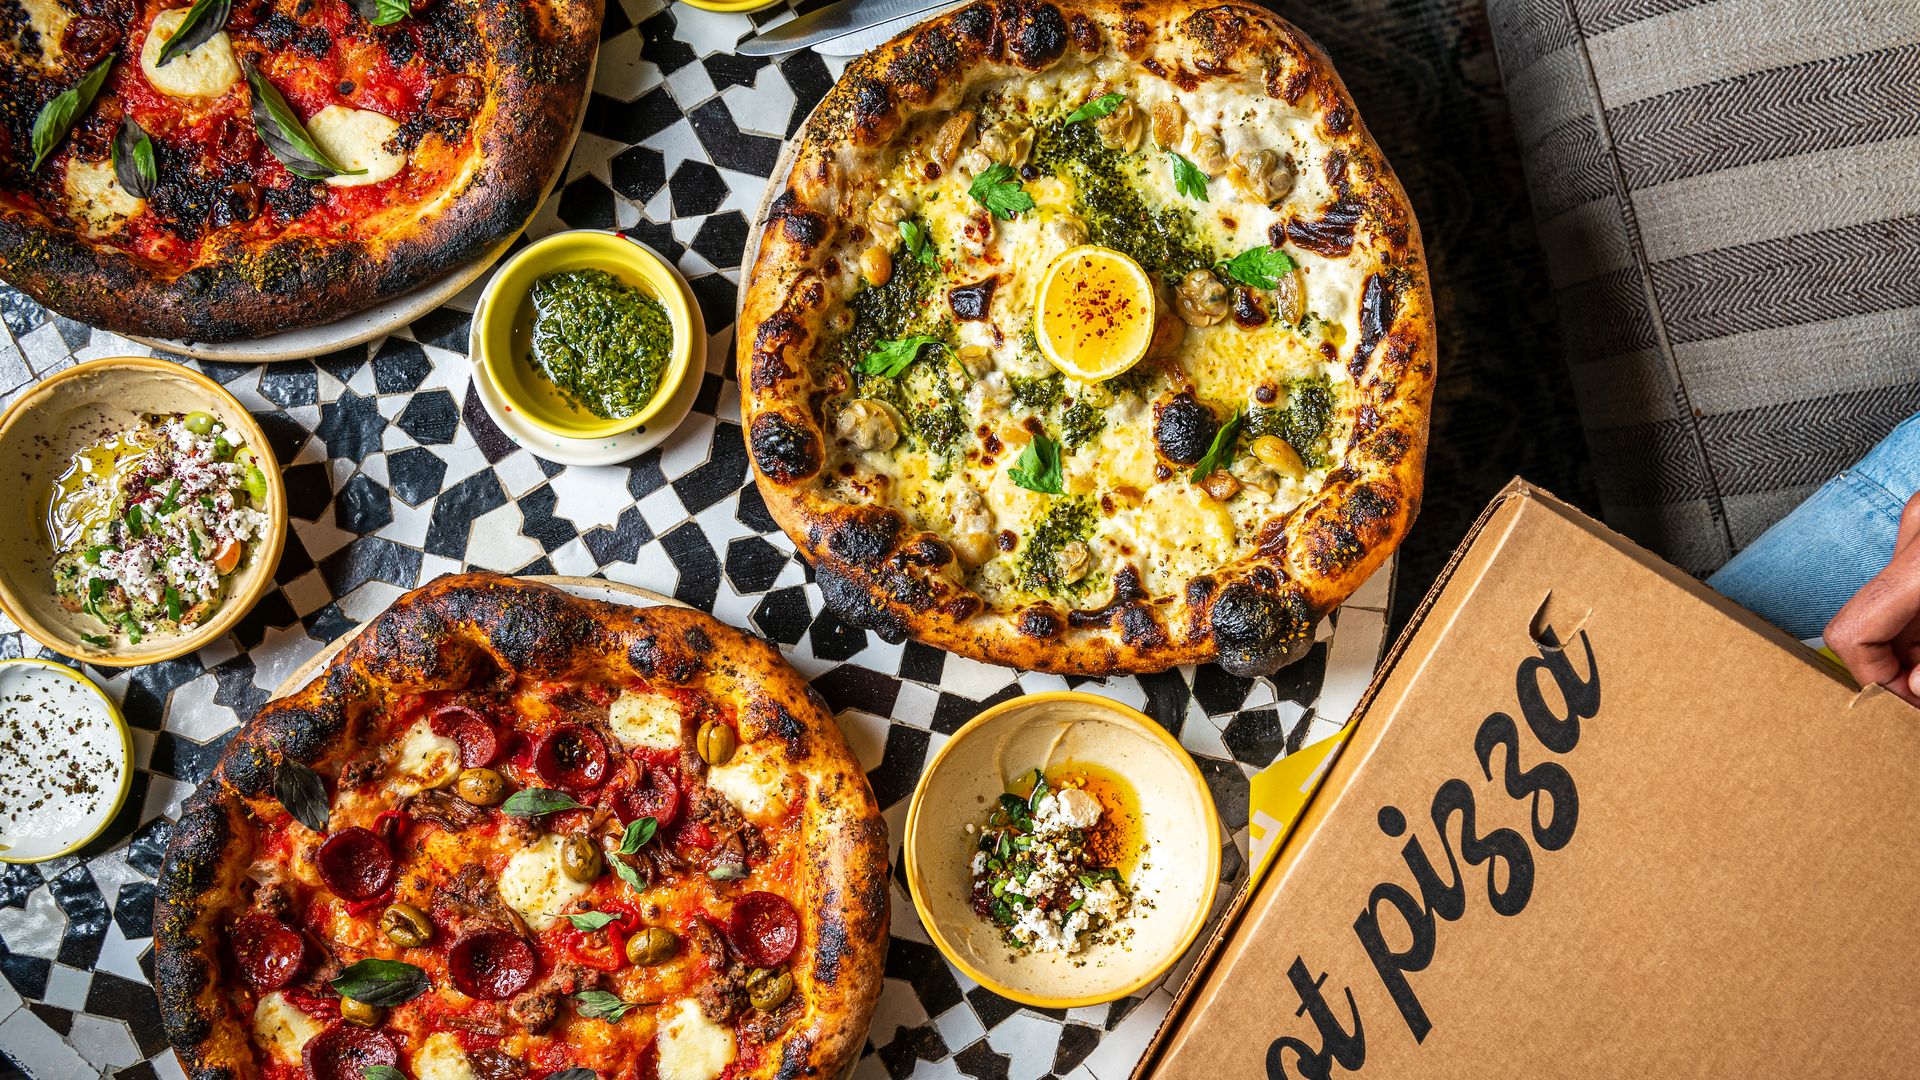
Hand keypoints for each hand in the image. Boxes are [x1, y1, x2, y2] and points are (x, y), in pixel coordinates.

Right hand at [1827, 492, 1919, 704]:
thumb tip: (1913, 689)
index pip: (1853, 634)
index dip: (1872, 682)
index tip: (1900, 705)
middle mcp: (1911, 536)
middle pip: (1864, 624)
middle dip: (1889, 668)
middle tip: (1917, 694)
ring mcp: (1918, 528)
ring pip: (1882, 610)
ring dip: (1902, 651)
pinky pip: (1901, 591)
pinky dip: (1914, 629)